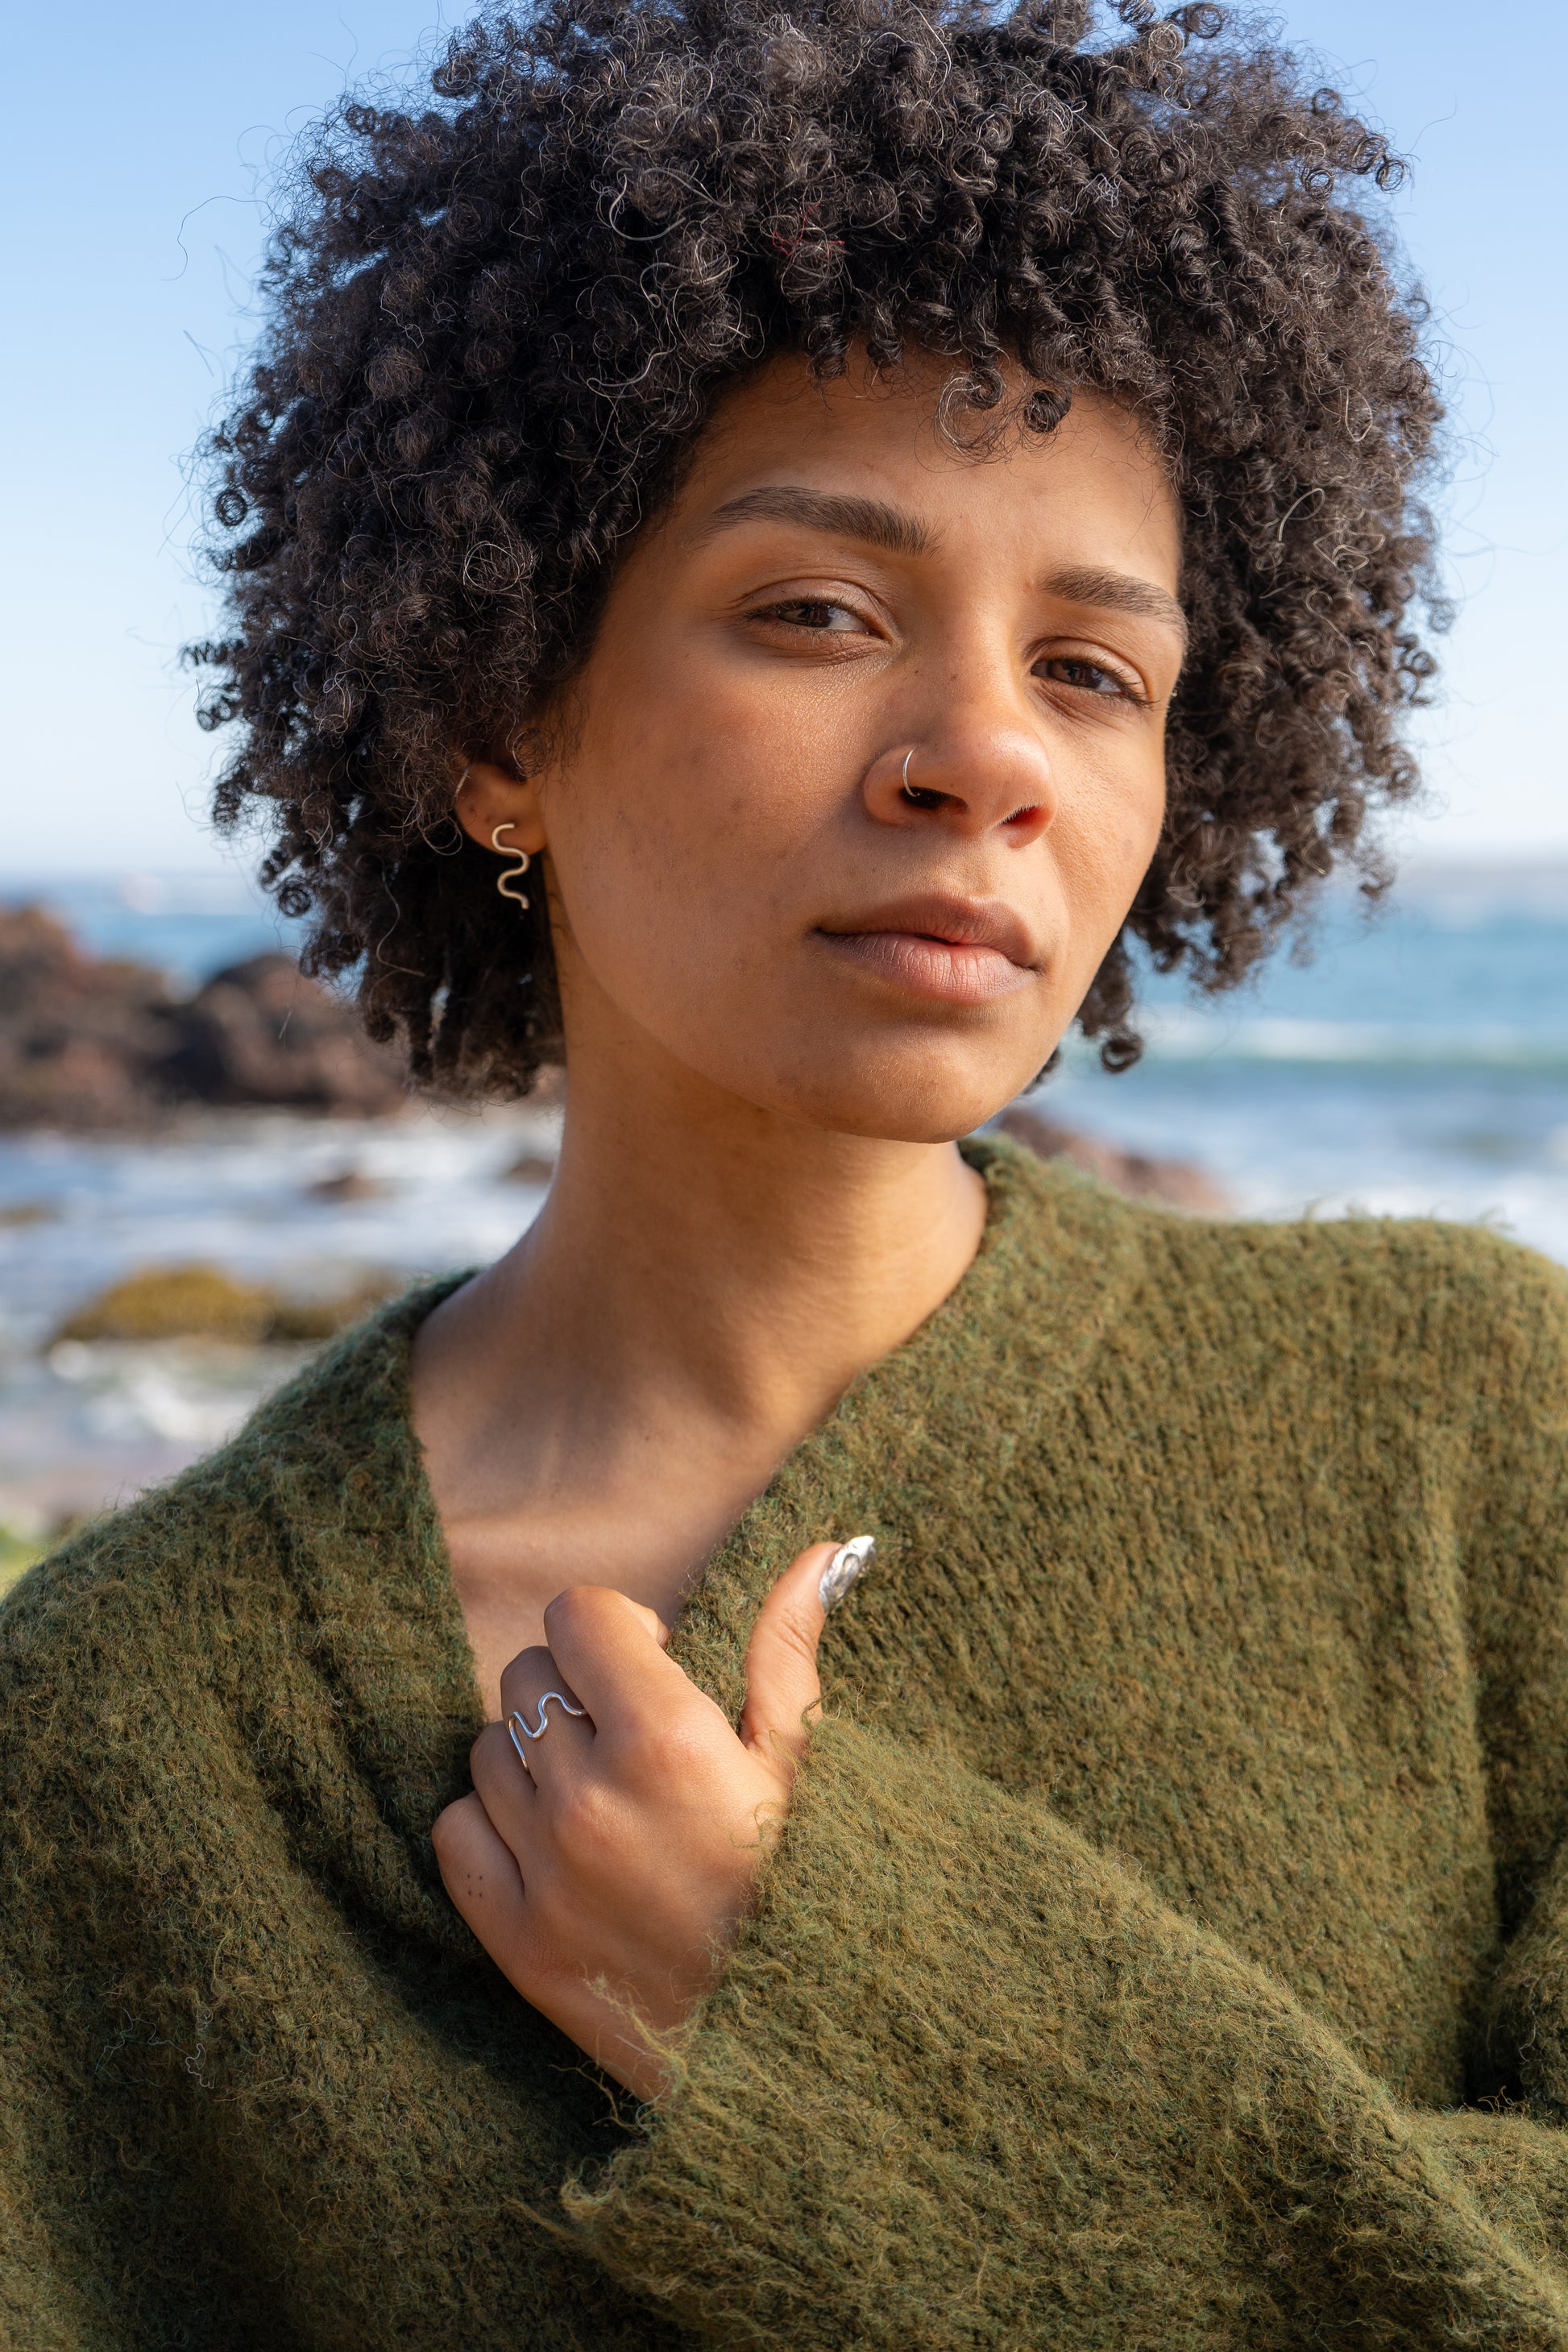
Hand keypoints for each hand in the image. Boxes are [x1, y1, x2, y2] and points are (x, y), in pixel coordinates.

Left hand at [432, 1539, 857, 2100]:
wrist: (793, 2049)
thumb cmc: (810, 1891)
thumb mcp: (807, 1768)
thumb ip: (787, 1652)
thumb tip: (817, 1553)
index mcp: (667, 1741)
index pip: (577, 1615)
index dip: (615, 1625)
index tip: (651, 1659)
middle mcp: (592, 1799)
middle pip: (528, 1673)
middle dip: (575, 1685)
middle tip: (629, 1731)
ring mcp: (545, 1872)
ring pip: (488, 1747)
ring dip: (535, 1754)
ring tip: (599, 1792)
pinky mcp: (514, 1940)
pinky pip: (455, 1831)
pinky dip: (491, 1824)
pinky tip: (552, 1841)